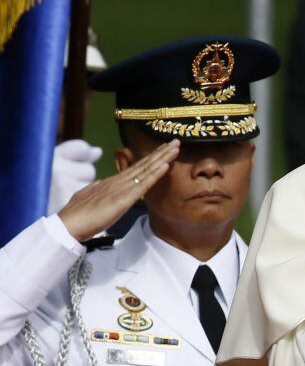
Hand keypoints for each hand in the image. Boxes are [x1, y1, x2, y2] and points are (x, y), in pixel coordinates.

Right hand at [58, 140, 179, 241]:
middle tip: (176, 141)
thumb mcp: (88, 196)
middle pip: (144, 164)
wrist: (67, 225)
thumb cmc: (77, 214)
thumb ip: (96, 188)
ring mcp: (122, 188)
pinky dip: (155, 174)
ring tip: (176, 147)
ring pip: (146, 169)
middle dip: (161, 152)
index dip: (151, 157)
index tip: (164, 149)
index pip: (136, 167)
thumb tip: (101, 182)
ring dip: (163, 158)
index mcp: (112, 182)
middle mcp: (119, 181)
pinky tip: (166, 165)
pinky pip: (143, 184)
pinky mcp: (124, 198)